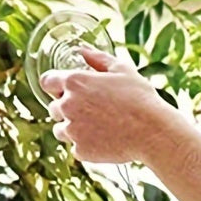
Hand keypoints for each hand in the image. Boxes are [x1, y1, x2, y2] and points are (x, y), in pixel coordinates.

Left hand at [40, 47, 176, 163]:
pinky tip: (105, 142)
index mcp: (75, 82)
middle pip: (54, 108)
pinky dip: (87, 147)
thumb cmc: (140, 99)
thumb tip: (82, 50)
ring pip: (61, 131)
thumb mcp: (122, 70)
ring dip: (73, 130)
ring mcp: (73, 130)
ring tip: (98, 130)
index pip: (47, 82)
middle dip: (68, 110)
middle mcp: (68, 105)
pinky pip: (77, 149)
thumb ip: (98, 58)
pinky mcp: (81, 150)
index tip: (66, 91)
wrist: (152, 132)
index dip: (56, 86)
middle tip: (92, 113)